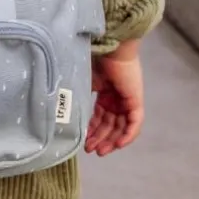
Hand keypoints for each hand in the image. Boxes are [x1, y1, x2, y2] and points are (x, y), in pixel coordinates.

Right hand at [86, 41, 144, 156]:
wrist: (108, 47)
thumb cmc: (94, 59)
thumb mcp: (82, 82)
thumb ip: (77, 96)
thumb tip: (64, 111)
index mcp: (105, 92)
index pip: (100, 116)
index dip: (92, 129)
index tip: (82, 140)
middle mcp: (117, 98)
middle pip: (110, 124)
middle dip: (100, 138)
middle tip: (89, 150)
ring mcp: (127, 100)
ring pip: (120, 126)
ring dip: (110, 140)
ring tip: (99, 151)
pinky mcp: (135, 101)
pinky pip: (134, 124)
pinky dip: (127, 135)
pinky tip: (116, 145)